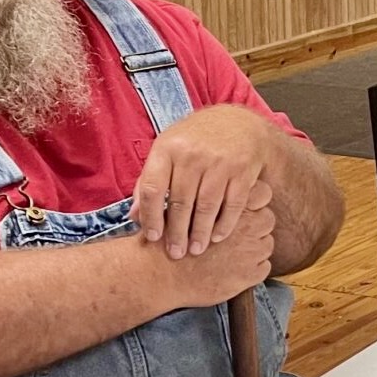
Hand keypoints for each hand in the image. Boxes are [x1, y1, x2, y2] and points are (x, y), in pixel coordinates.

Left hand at [131, 105, 273, 258]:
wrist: (239, 123)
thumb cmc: (196, 141)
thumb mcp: (168, 151)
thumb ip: (150, 180)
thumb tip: (134, 216)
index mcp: (167, 148)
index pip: (152, 189)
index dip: (151, 217)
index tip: (153, 237)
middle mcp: (193, 154)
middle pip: (180, 202)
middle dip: (177, 233)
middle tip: (176, 254)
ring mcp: (220, 162)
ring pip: (206, 207)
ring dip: (201, 233)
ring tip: (196, 250)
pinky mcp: (243, 171)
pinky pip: (233, 205)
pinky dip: (225, 225)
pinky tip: (218, 237)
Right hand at [167, 178, 276, 306]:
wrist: (161, 272)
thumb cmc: (170, 238)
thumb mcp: (187, 205)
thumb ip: (209, 195)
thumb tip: (223, 187)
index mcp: (233, 204)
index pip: (263, 193)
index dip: (256, 201)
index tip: (248, 207)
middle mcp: (247, 225)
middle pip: (268, 218)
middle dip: (257, 225)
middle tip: (240, 233)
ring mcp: (251, 251)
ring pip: (267, 244)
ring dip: (255, 248)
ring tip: (234, 252)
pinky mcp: (250, 274)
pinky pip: (263, 268)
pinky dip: (253, 269)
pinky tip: (234, 268)